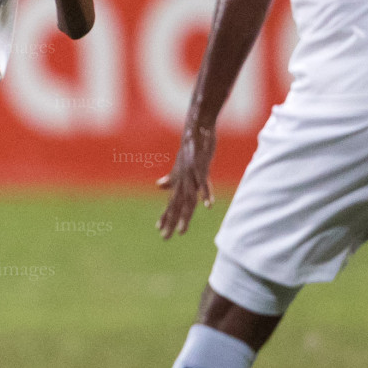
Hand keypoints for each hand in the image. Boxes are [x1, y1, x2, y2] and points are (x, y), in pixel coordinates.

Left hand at [156, 121, 216, 239]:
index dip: (166, 216)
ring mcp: (191, 174)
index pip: (171, 202)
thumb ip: (171, 178)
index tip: (159, 230)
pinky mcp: (200, 166)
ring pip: (188, 198)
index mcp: (179, 182)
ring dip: (185, 215)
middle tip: (164, 237)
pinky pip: (204, 182)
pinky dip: (206, 193)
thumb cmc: (190, 149)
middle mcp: (182, 180)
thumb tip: (159, 186)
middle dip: (171, 222)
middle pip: (177, 205)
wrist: (197, 130)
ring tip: (181, 231)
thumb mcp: (179, 166)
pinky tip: (207, 205)